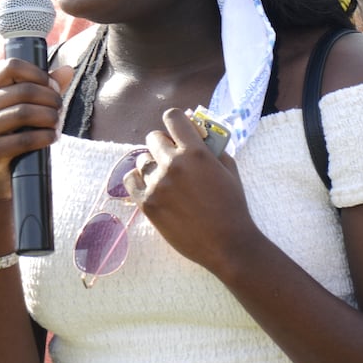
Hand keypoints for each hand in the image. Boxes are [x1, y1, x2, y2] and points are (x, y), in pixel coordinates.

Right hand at [0, 60, 71, 205]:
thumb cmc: (11, 139)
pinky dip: (45, 137)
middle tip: (60, 108)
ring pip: (25, 112)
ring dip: (50, 117)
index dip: (38, 73)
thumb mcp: (23, 111)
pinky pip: (25, 139)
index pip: (11, 65)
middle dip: (50, 98)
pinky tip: (52, 138)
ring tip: (57, 123)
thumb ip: (43, 89)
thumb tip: (68, 69)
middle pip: (24, 90)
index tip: (52, 86)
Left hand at [124, 108, 251, 270]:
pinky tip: (147, 184)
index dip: (176, 122)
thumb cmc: (232, 207)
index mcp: (196, 152)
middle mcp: (173, 164)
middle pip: (154, 138)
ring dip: (152, 164)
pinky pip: (130, 180)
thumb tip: (198, 135)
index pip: (173, 117)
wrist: (226, 245)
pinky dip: (137, 179)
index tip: (180, 132)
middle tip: (173, 158)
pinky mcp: (147, 203)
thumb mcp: (229, 170)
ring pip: (142, 160)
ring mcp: (157, 184)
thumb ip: (213, 149)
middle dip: (163, 144)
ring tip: (164, 177)